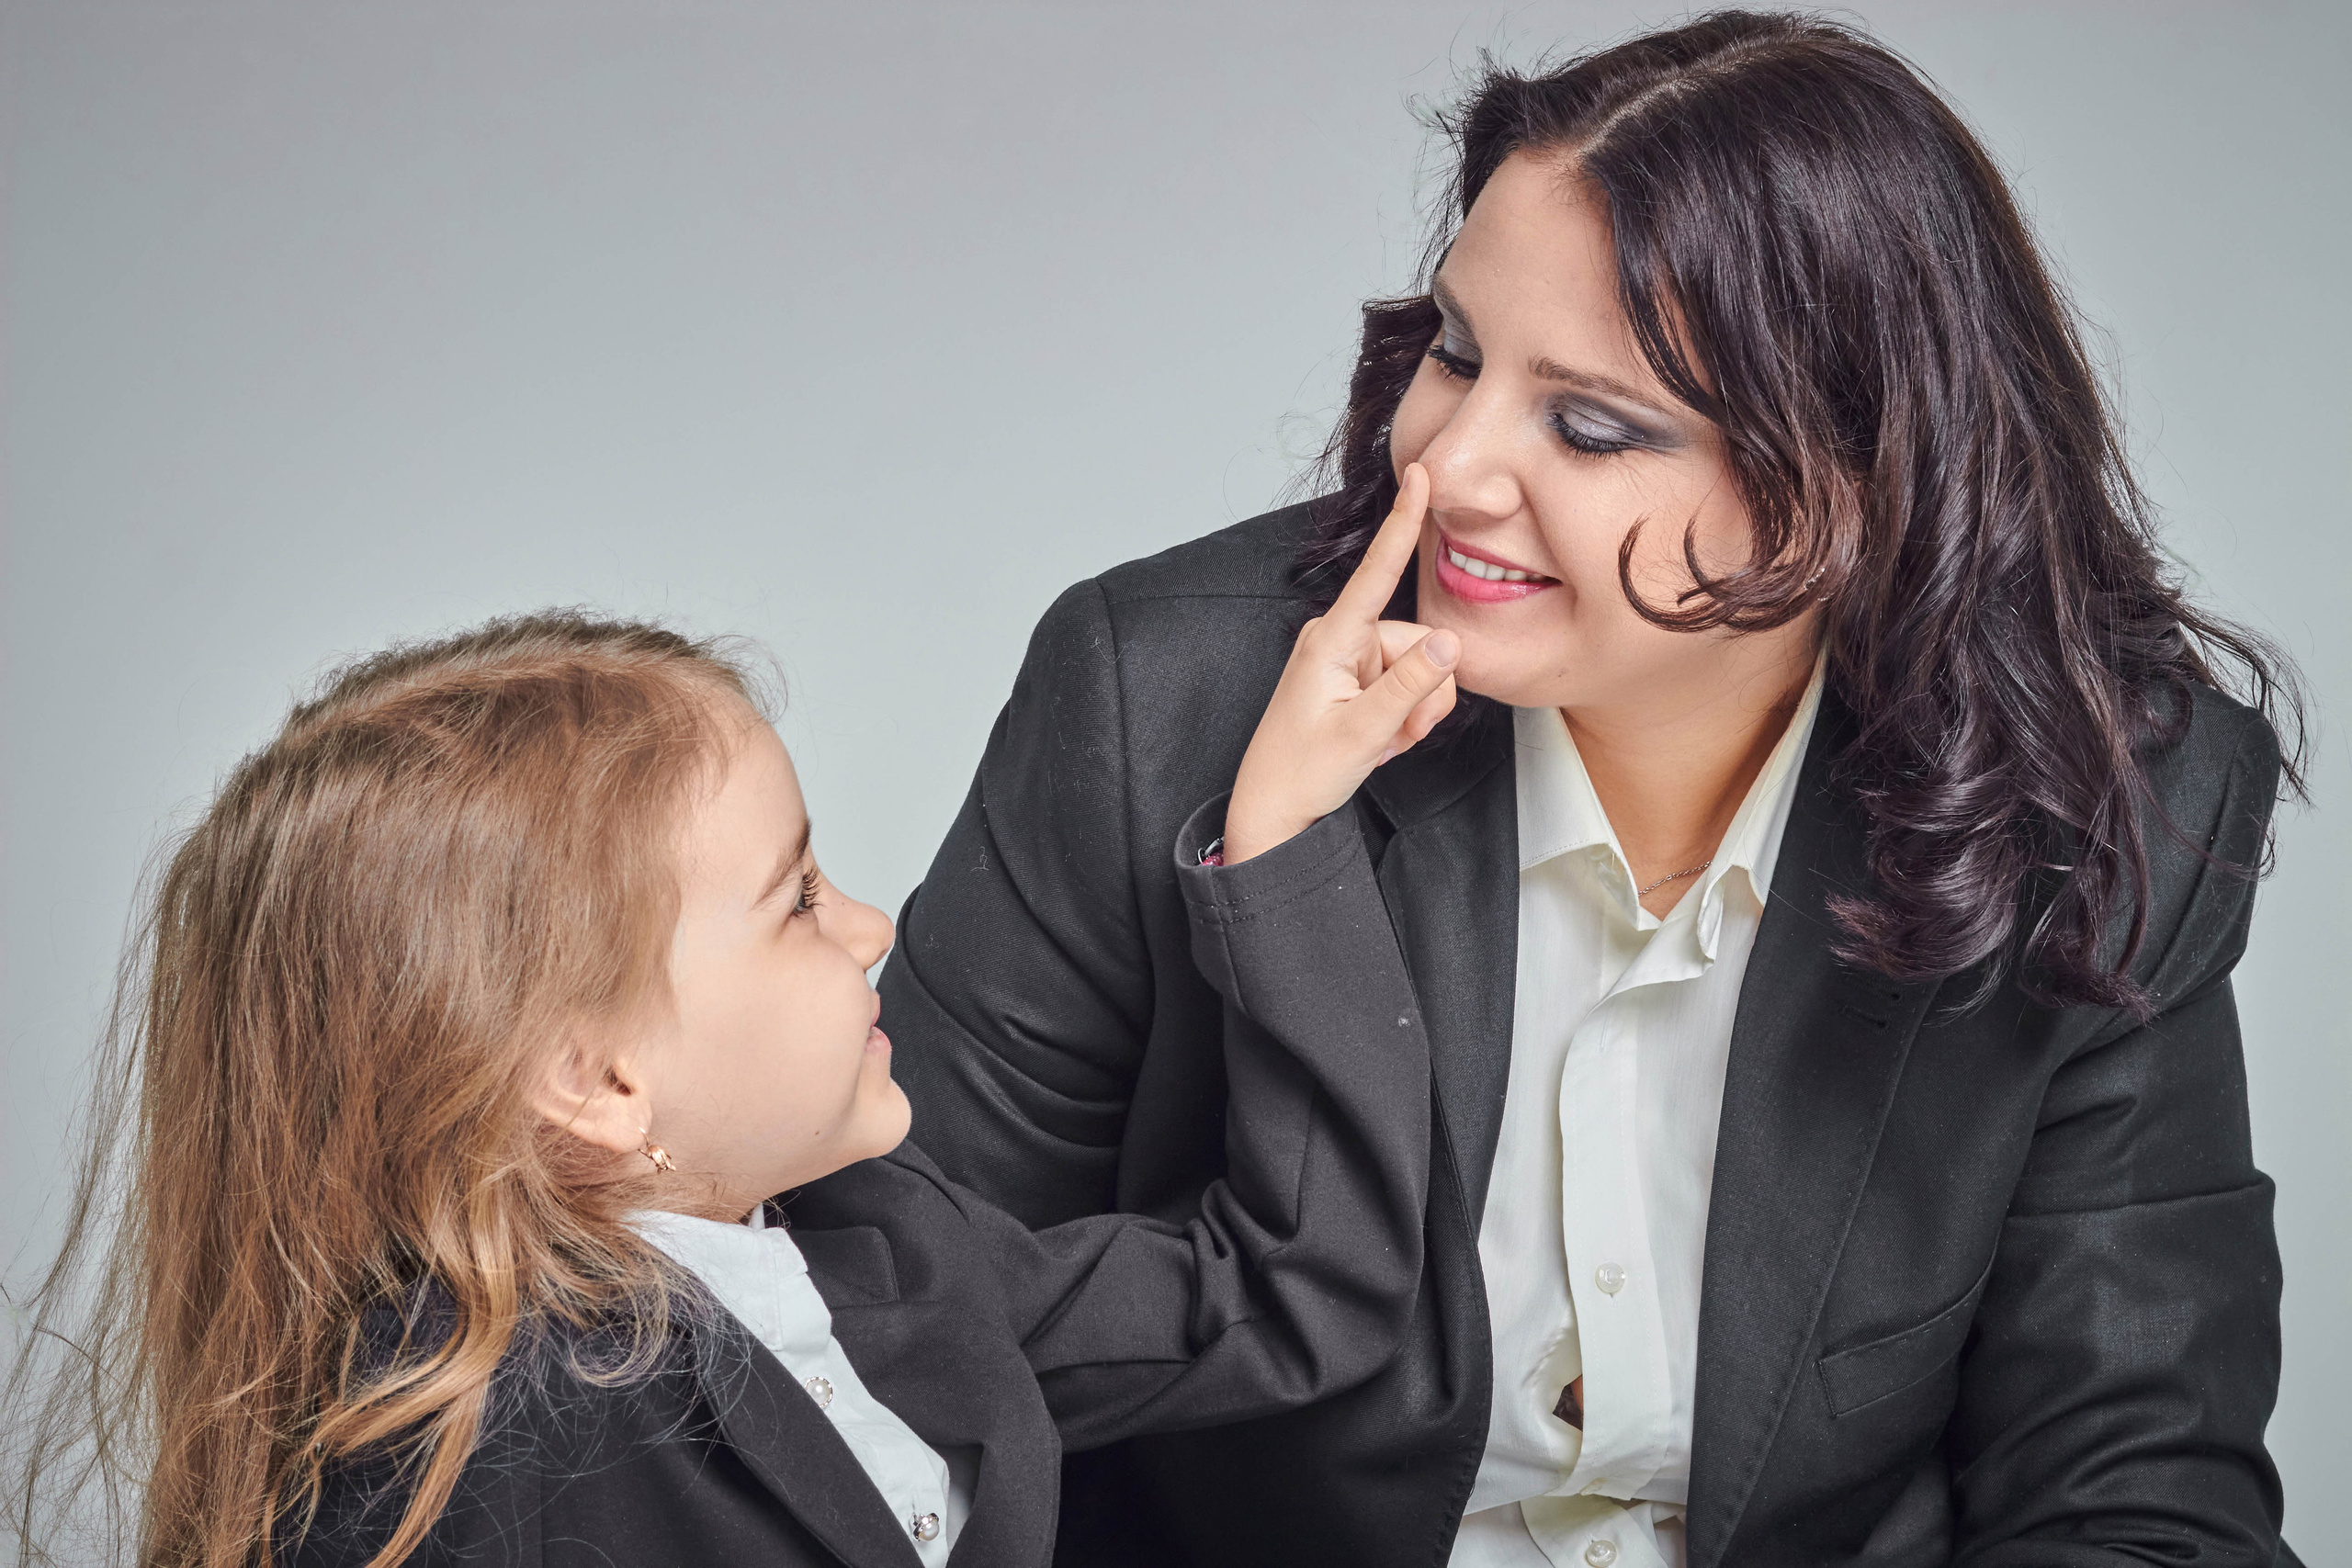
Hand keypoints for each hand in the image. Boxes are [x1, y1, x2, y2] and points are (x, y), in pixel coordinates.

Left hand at [1222, 464, 1458, 864]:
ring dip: (1413, 712)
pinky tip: (1377, 740)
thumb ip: (1412, 686)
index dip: (1402, 523)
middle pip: (1418, 644)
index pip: (1376, 572)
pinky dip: (1402, 719)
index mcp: (1331, 639)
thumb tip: (1450, 641)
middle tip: (1395, 735)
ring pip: (1418, 670)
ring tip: (1381, 741)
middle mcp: (1339, 639)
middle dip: (1421, 695)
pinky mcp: (1354, 679)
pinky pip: (1404, 687)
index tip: (1420, 475)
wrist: (1275, 810)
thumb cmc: (1302, 772)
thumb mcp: (1365, 733)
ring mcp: (1347, 659)